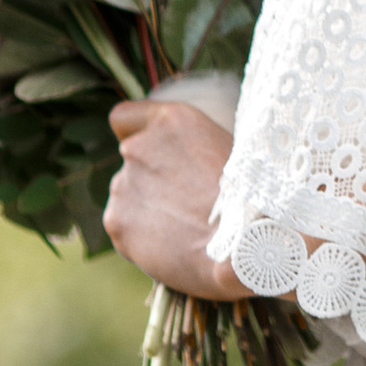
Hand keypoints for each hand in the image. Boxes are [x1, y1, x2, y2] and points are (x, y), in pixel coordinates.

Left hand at [104, 100, 243, 298]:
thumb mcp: (229, 152)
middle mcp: (138, 147)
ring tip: (185, 230)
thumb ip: (193, 147)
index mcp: (170, 122)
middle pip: (132, 162)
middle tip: (185, 204)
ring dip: (148, 209)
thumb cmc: (249, 201)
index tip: (152, 152)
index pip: (124, 117)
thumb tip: (183, 160)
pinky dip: (141, 239)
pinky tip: (172, 247)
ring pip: (128, 196)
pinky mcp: (116, 222)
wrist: (243, 248)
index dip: (136, 135)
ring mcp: (123, 185)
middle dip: (152, 179)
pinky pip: (124, 228)